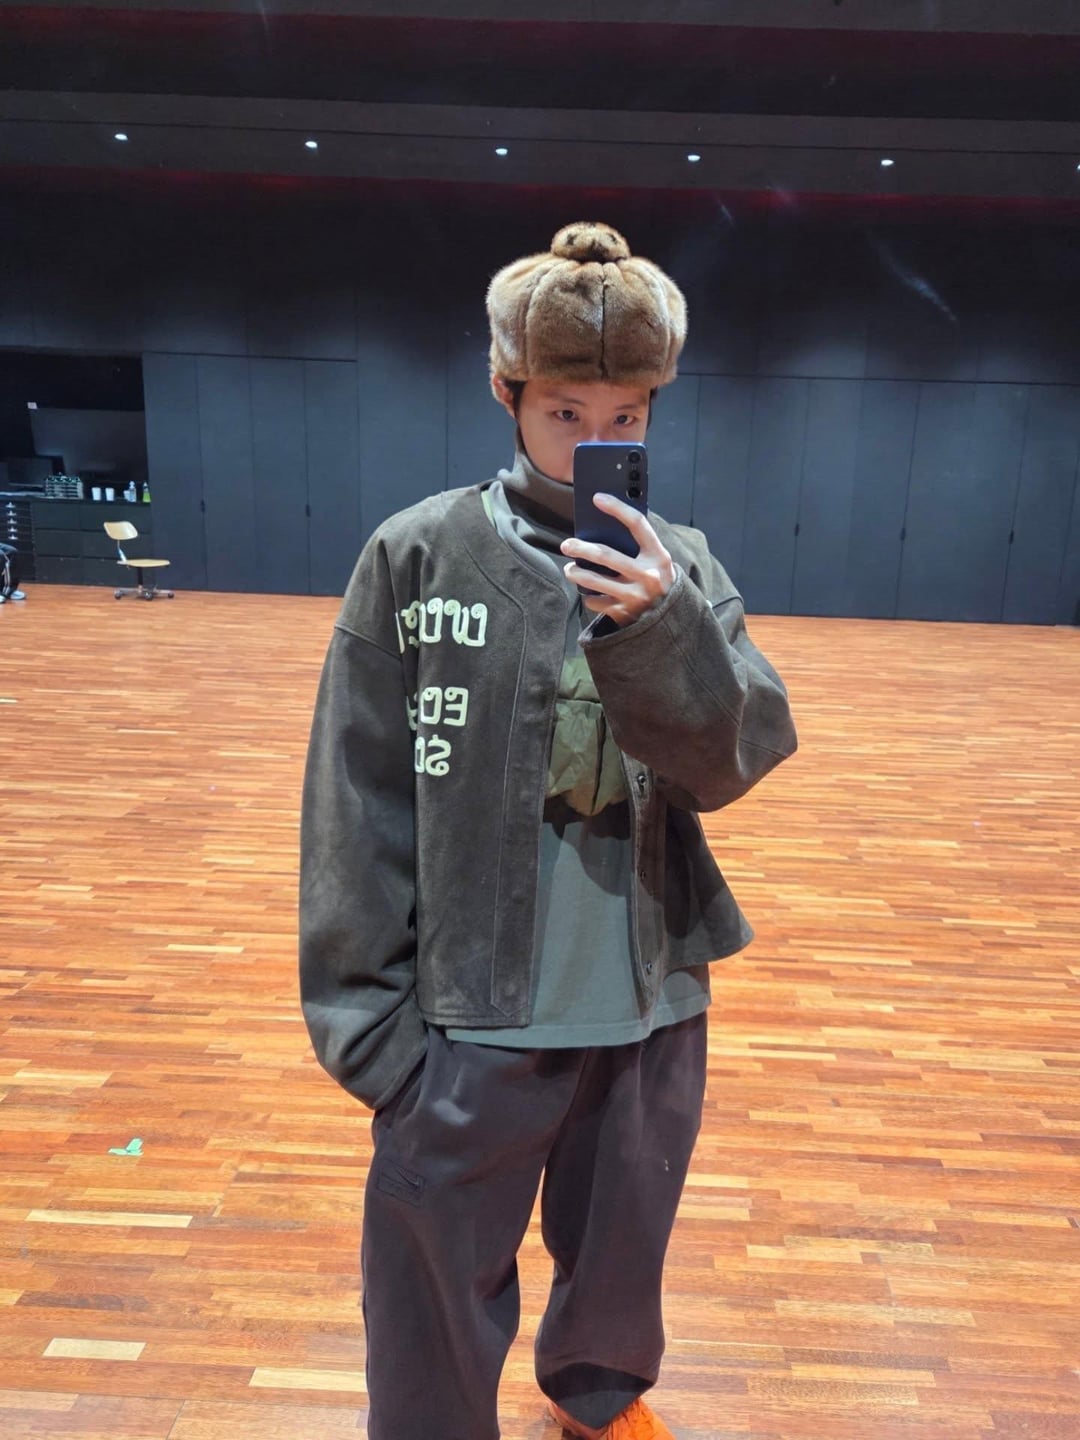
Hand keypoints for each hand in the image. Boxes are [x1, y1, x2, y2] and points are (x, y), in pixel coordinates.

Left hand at [560, 494, 675, 626]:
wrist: (669, 619)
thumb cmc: (657, 581)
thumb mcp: (657, 562)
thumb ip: (638, 547)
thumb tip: (601, 529)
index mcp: (659, 556)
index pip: (638, 524)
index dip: (617, 508)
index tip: (597, 498)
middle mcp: (648, 575)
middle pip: (605, 555)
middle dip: (580, 548)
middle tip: (566, 544)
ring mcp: (634, 596)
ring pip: (593, 580)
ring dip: (575, 573)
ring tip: (569, 569)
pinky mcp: (623, 613)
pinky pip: (594, 600)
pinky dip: (588, 596)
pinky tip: (590, 593)